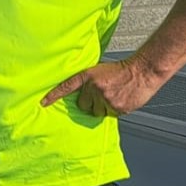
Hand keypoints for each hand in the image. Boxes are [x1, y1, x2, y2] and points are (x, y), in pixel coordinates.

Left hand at [41, 58, 163, 117]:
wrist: (142, 70)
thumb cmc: (122, 70)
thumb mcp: (100, 71)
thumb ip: (90, 83)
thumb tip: (82, 96)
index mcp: (88, 76)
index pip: (66, 86)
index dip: (54, 95)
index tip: (43, 103)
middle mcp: (94, 88)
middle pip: (83, 105)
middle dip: (90, 103)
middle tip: (101, 95)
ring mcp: (105, 99)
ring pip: (97, 112)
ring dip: (103, 107)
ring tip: (113, 96)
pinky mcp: (117, 108)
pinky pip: (110, 115)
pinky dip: (114, 110)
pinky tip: (121, 99)